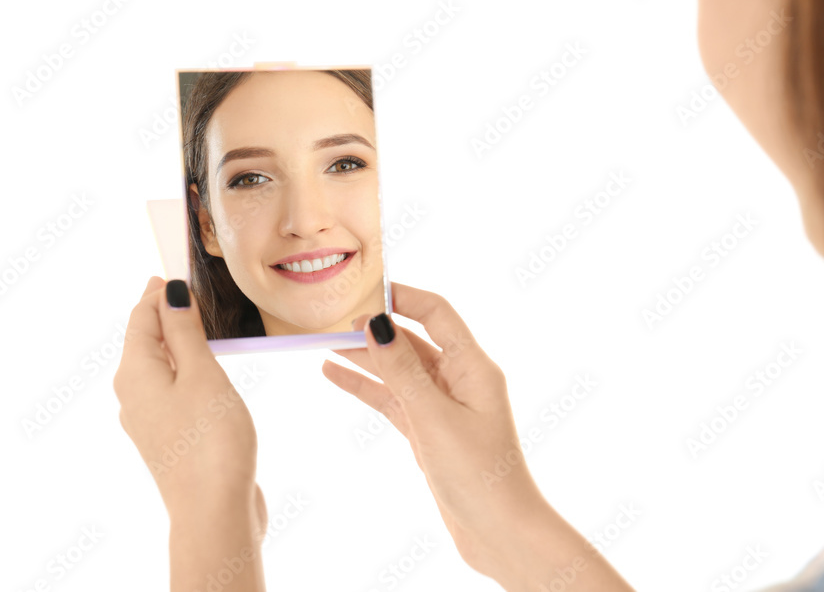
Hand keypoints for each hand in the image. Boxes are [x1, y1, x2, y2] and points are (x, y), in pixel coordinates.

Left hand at [114, 276, 267, 590]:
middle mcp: (133, 394)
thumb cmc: (210, 441)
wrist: (214, 511)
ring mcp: (150, 419)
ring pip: (159, 366)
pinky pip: (172, 389)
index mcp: (134, 374)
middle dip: (166, 314)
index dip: (158, 292)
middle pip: (145, 341)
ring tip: (204, 323)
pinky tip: (208, 369)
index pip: (141, 318)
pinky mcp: (170, 436)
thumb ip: (186, 333)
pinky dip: (186, 368)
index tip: (177, 270)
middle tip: (191, 290)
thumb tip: (170, 293)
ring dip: (178, 342)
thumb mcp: (202, 375)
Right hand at [321, 282, 550, 582]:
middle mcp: (460, 380)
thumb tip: (377, 324)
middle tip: (332, 316)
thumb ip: (403, 372)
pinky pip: (393, 398)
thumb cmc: (480, 477)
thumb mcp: (434, 419)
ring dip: (365, 355)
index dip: (403, 297)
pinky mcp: (429, 431)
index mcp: (473, 367)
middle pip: (413, 339)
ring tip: (323, 340)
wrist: (500, 533)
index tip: (364, 290)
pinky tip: (335, 374)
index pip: (437, 313)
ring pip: (399, 370)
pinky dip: (367, 386)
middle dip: (376, 326)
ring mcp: (443, 406)